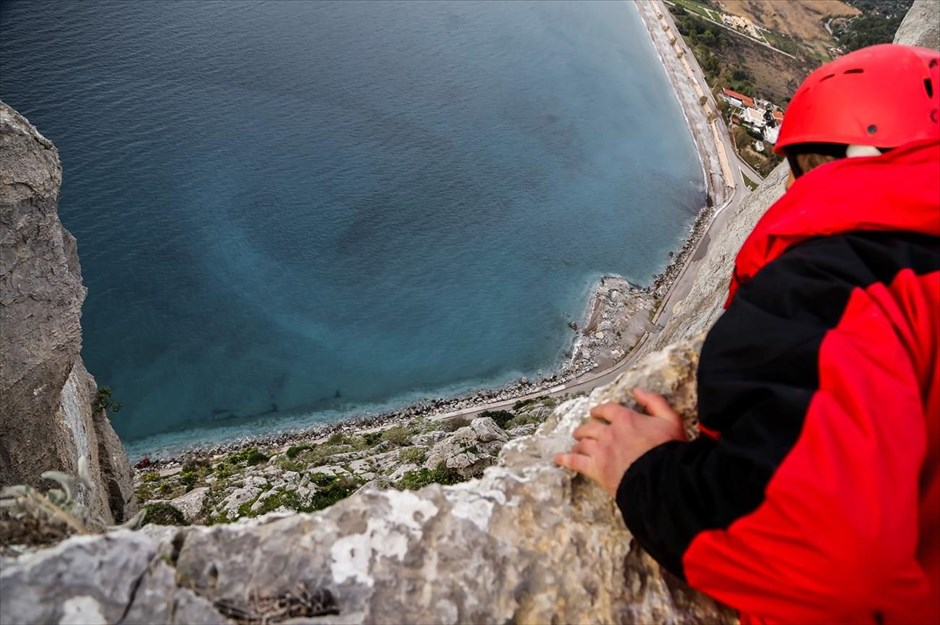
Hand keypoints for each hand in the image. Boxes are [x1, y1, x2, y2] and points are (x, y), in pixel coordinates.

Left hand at [553, 389, 685, 496]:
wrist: (660, 478)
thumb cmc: (668, 450)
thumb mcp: (670, 419)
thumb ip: (654, 401)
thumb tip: (637, 391)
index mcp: (625, 419)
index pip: (607, 409)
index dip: (600, 410)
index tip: (596, 412)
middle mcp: (609, 432)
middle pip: (590, 427)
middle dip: (585, 428)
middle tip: (582, 431)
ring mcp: (600, 450)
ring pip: (582, 443)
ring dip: (579, 443)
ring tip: (576, 445)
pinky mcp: (595, 469)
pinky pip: (574, 462)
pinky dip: (565, 459)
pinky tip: (558, 459)